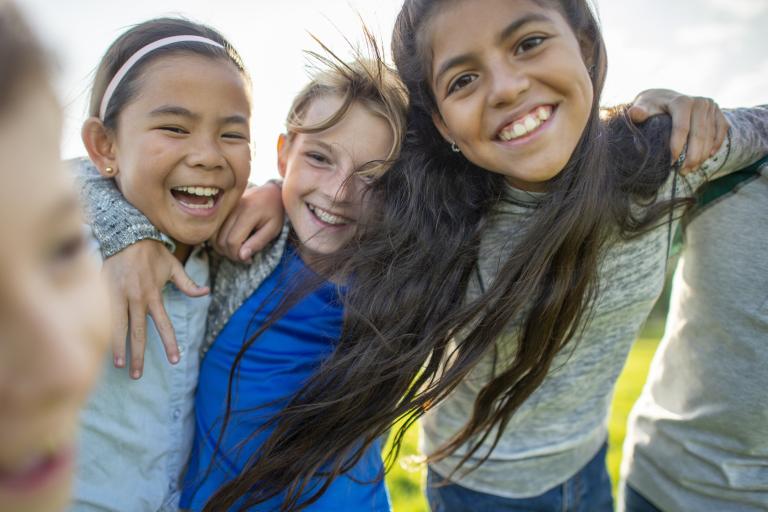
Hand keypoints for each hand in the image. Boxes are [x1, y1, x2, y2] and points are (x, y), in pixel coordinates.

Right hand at [103, 240, 208, 378]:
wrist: (127, 234)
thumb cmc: (152, 252)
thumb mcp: (174, 266)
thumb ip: (188, 284)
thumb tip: (207, 292)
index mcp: (154, 296)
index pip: (164, 326)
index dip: (170, 344)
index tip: (175, 360)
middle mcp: (137, 300)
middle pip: (138, 334)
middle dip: (138, 356)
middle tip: (137, 375)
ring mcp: (118, 296)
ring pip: (117, 328)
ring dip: (117, 348)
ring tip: (118, 365)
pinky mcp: (103, 291)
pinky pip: (102, 315)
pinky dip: (101, 330)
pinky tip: (98, 344)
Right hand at [211, 180, 284, 261]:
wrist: (270, 191)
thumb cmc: (275, 212)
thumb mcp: (273, 229)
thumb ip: (258, 243)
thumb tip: (242, 257)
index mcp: (248, 212)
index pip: (232, 241)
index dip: (237, 255)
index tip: (248, 260)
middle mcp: (233, 208)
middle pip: (220, 240)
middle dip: (230, 254)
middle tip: (243, 257)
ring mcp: (225, 207)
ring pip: (214, 236)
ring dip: (222, 248)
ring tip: (237, 250)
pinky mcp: (221, 209)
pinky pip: (214, 229)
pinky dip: (219, 240)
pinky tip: (231, 241)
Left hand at [628, 89, 729, 173]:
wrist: (665, 97)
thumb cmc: (651, 105)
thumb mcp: (643, 106)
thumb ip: (638, 111)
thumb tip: (635, 114)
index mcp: (681, 102)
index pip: (681, 128)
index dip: (677, 147)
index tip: (671, 164)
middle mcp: (699, 102)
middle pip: (699, 135)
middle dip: (692, 156)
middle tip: (683, 172)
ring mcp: (710, 107)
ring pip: (710, 136)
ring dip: (702, 155)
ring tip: (691, 169)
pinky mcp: (718, 112)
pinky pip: (721, 131)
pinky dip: (716, 145)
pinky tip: (708, 156)